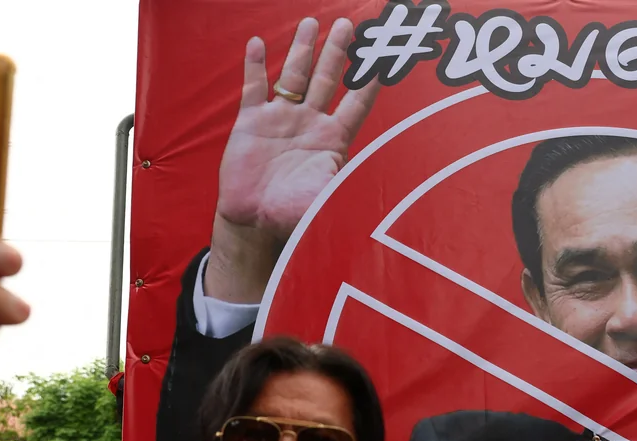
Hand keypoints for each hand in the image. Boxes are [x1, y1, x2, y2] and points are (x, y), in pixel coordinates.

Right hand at [217, 17, 378, 240]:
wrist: (253, 220)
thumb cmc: (292, 215)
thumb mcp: (325, 200)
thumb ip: (344, 187)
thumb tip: (374, 196)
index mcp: (332, 138)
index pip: (357, 103)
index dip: (370, 81)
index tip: (384, 57)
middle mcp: (308, 122)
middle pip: (327, 78)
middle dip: (336, 51)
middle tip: (347, 24)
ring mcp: (280, 118)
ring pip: (293, 75)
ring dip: (301, 49)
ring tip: (310, 23)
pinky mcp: (251, 122)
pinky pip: (254, 88)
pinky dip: (254, 66)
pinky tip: (257, 44)